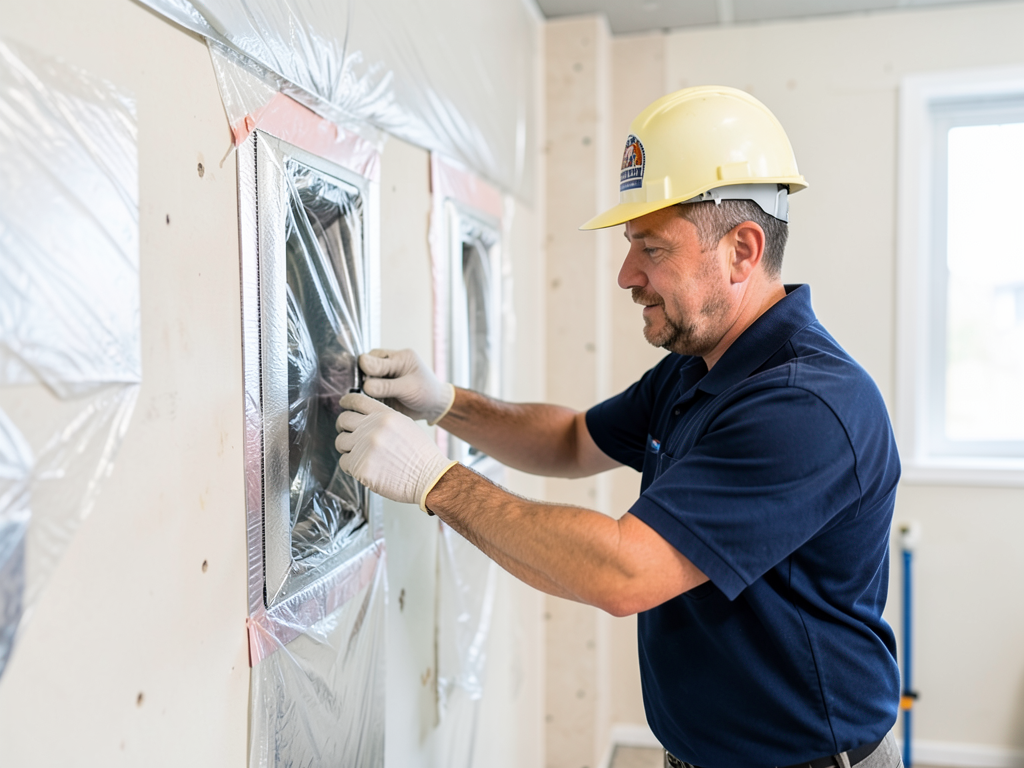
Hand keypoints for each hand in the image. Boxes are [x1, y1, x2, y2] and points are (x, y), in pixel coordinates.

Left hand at [335, 393, 456, 509]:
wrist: (430, 478)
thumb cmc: (421, 456)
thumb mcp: (406, 426)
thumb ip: (383, 419)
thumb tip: (364, 419)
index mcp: (385, 415)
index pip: (356, 400)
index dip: (346, 402)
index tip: (343, 406)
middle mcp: (373, 427)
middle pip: (343, 420)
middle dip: (343, 428)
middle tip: (349, 436)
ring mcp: (365, 447)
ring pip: (340, 442)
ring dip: (347, 449)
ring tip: (360, 455)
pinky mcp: (360, 466)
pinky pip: (344, 462)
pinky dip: (351, 466)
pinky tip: (364, 468)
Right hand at [359, 349, 454, 424]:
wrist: (433, 407)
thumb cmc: (427, 392)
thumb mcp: (409, 387)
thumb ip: (386, 386)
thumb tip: (366, 385)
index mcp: (397, 357)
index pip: (371, 358)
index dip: (366, 370)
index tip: (369, 383)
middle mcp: (387, 365)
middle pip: (363, 369)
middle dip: (364, 381)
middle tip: (370, 393)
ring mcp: (382, 378)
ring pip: (363, 382)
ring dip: (364, 392)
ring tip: (372, 400)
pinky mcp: (379, 391)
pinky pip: (366, 394)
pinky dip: (367, 399)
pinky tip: (372, 404)